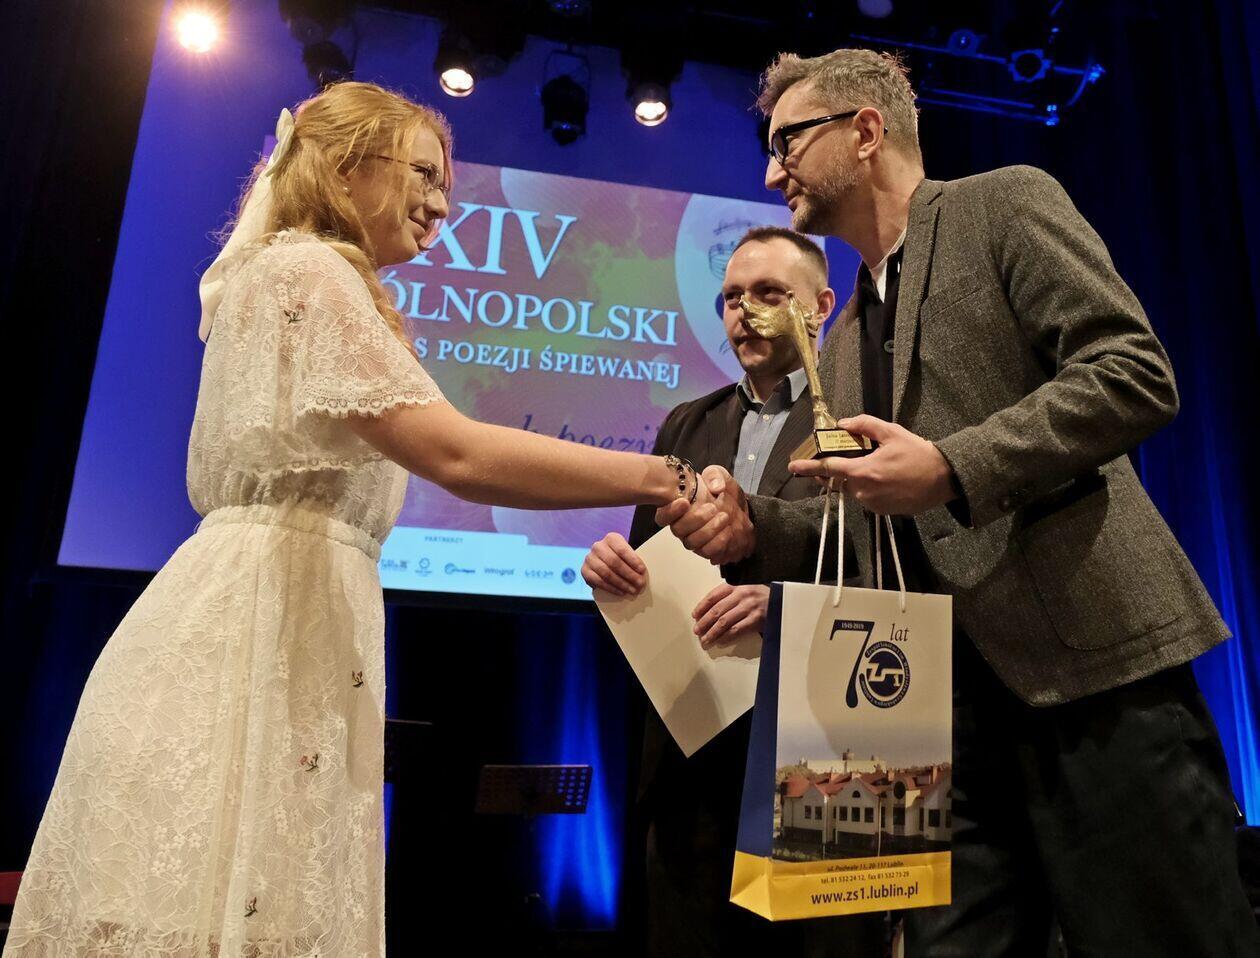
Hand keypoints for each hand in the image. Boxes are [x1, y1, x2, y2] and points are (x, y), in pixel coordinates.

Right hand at [580, 532, 646, 596]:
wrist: (603, 563)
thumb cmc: (620, 559)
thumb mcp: (626, 554)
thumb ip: (632, 561)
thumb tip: (642, 574)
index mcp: (611, 538)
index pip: (622, 549)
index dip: (633, 560)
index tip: (642, 570)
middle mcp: (598, 546)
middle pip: (614, 562)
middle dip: (629, 575)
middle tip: (640, 584)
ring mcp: (590, 559)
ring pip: (606, 573)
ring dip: (621, 583)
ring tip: (632, 590)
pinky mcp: (585, 571)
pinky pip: (599, 581)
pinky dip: (611, 588)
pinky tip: (621, 592)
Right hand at [654, 465, 754, 564]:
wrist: (741, 511)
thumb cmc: (723, 493)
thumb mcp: (720, 476)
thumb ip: (715, 475)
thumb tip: (715, 487)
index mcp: (679, 508)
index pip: (663, 516)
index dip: (670, 511)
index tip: (685, 502)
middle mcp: (683, 526)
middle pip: (677, 530)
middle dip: (696, 519)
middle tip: (713, 508)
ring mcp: (694, 539)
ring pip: (691, 543)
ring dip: (708, 530)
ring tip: (724, 517)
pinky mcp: (707, 549)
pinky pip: (706, 552)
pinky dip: (718, 542)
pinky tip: (728, 530)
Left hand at [692, 583, 769, 648]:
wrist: (782, 602)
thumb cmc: (760, 597)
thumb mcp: (745, 590)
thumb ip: (729, 596)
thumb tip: (707, 611)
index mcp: (736, 586)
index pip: (714, 595)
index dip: (702, 606)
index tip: (695, 615)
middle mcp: (742, 595)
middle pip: (717, 610)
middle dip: (704, 622)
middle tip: (696, 631)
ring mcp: (749, 607)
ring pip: (724, 622)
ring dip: (712, 632)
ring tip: (705, 640)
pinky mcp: (756, 619)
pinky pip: (736, 630)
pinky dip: (725, 637)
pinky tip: (719, 641)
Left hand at [789, 415, 955, 514]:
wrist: (944, 479)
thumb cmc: (918, 454)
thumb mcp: (892, 433)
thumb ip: (864, 425)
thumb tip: (843, 423)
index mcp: (863, 472)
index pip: (829, 469)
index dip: (808, 468)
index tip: (793, 468)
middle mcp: (864, 492)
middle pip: (841, 480)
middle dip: (839, 470)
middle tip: (849, 457)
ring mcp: (872, 504)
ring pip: (854, 489)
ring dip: (858, 478)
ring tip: (878, 465)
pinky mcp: (882, 512)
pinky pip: (867, 498)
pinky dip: (869, 488)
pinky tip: (886, 478)